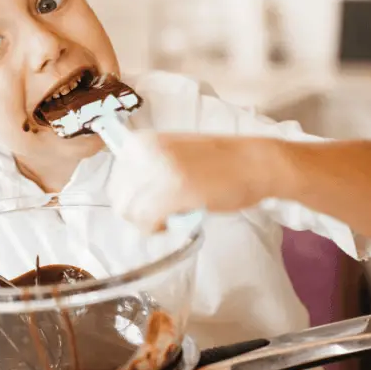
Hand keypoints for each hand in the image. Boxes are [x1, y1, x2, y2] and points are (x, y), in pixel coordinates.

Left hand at [106, 131, 279, 233]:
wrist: (254, 161)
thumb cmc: (217, 161)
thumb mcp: (170, 153)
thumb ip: (146, 168)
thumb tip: (127, 195)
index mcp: (140, 141)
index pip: (116, 182)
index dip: (132, 198)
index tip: (153, 201)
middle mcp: (145, 152)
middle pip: (119, 199)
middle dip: (138, 213)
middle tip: (163, 213)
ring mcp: (159, 170)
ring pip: (131, 212)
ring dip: (149, 222)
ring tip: (172, 216)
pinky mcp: (175, 190)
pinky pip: (148, 221)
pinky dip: (158, 228)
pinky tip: (176, 220)